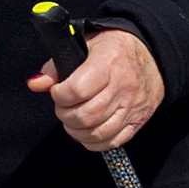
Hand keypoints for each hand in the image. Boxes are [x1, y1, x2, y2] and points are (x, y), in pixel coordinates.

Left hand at [30, 24, 164, 154]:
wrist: (153, 55)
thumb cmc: (114, 49)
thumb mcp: (84, 44)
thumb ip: (57, 66)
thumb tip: (36, 84)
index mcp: (108, 63)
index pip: (76, 90)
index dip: (59, 95)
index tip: (58, 91)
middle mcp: (123, 87)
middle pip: (85, 116)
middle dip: (65, 115)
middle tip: (64, 106)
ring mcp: (132, 107)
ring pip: (97, 132)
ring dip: (77, 130)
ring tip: (73, 119)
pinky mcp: (138, 121)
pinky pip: (112, 142)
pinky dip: (93, 142)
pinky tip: (87, 130)